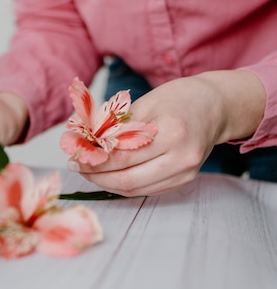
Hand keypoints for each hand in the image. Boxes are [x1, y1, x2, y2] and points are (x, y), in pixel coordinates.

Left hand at [76, 70, 265, 195]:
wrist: (215, 106)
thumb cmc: (179, 98)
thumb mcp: (144, 103)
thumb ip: (117, 126)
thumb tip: (86, 144)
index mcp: (171, 132)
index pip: (122, 157)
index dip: (94, 161)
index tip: (74, 157)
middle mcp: (181, 157)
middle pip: (127, 180)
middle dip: (96, 176)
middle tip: (76, 167)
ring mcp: (186, 172)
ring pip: (136, 190)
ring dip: (107, 183)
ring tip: (89, 172)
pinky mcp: (184, 180)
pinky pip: (148, 190)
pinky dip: (125, 185)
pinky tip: (110, 175)